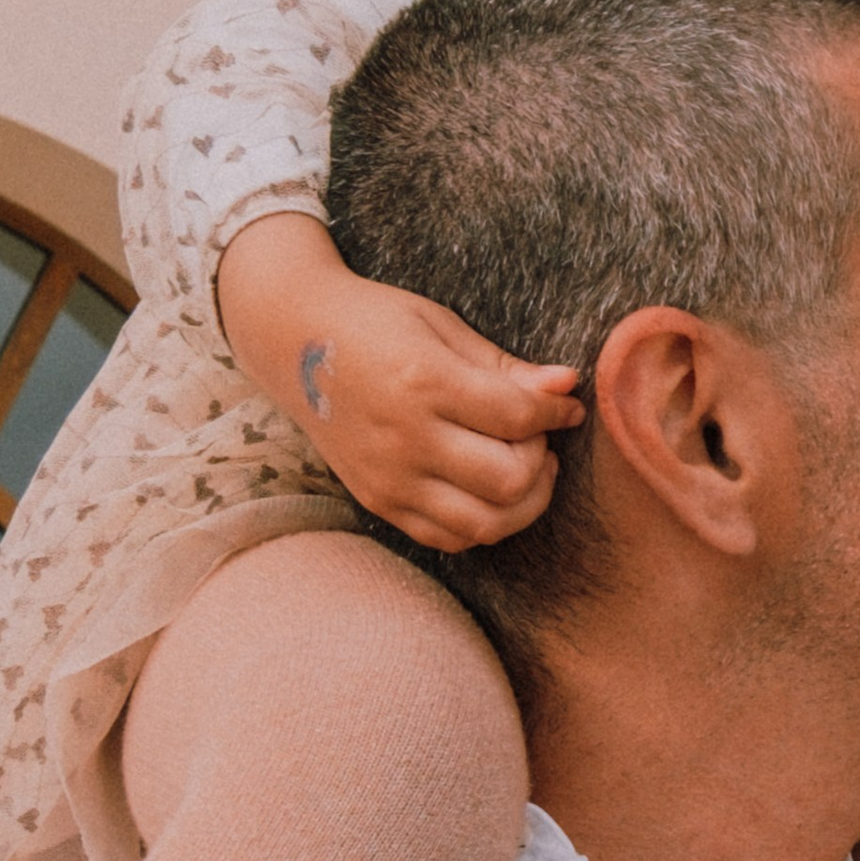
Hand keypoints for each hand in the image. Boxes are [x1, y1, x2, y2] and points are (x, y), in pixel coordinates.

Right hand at [218, 212, 578, 551]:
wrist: (292, 339)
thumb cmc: (376, 323)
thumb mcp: (441, 326)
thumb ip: (505, 366)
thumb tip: (567, 387)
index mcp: (423, 382)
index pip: (518, 418)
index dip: (557, 413)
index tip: (567, 406)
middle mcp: (404, 438)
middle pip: (509, 480)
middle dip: (540, 461)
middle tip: (537, 438)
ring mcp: (388, 478)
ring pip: (484, 524)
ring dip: (523, 503)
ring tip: (524, 469)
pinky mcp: (378, 502)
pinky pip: (448, 537)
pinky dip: (483, 523)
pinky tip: (488, 490)